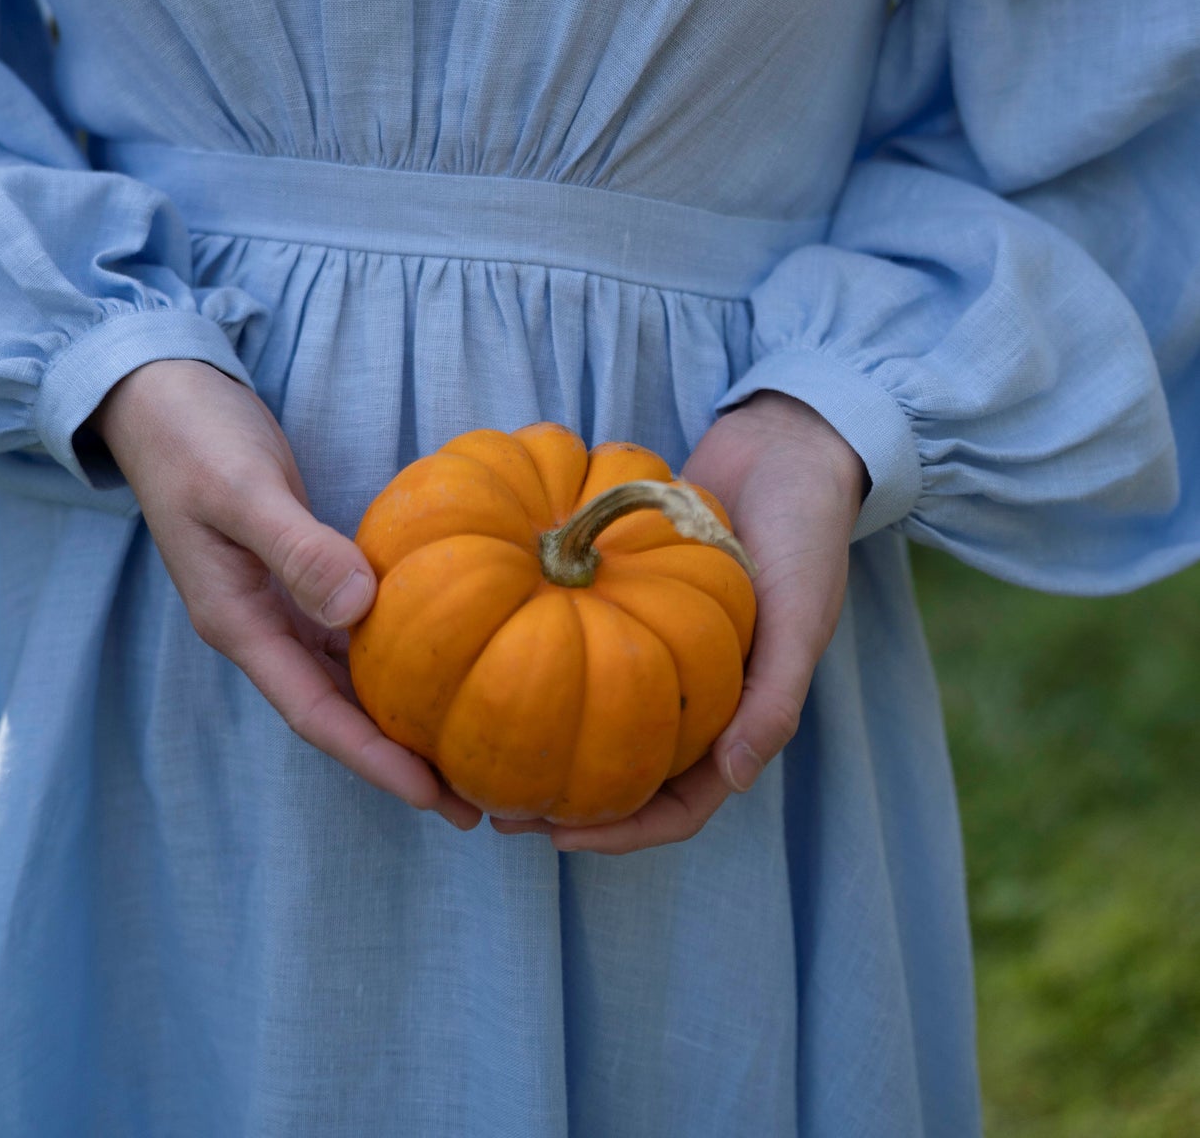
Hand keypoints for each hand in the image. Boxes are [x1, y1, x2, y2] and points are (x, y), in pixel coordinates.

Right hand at [87, 359, 481, 830]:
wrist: (159, 392)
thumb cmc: (193, 437)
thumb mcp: (241, 489)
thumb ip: (296, 548)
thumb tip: (359, 609)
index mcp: (238, 622)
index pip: (313, 713)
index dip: (372, 758)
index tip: (433, 795)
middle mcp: (259, 625)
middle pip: (335, 712)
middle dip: (398, 758)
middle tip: (473, 798)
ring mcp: (275, 601)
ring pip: (345, 676)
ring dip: (399, 714)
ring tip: (466, 747)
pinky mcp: (296, 570)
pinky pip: (349, 630)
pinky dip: (391, 652)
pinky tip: (440, 660)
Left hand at [490, 391, 866, 853]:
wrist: (788, 444)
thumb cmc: (807, 531)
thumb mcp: (803, 614)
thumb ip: (774, 697)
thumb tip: (734, 779)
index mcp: (737, 712)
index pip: (679, 803)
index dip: (621, 833)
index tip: (556, 834)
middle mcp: (690, 688)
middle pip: (622, 770)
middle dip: (562, 798)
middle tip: (493, 805)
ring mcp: (653, 640)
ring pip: (594, 709)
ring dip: (539, 730)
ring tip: (472, 744)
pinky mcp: (625, 591)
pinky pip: (580, 634)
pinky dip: (540, 645)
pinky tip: (488, 641)